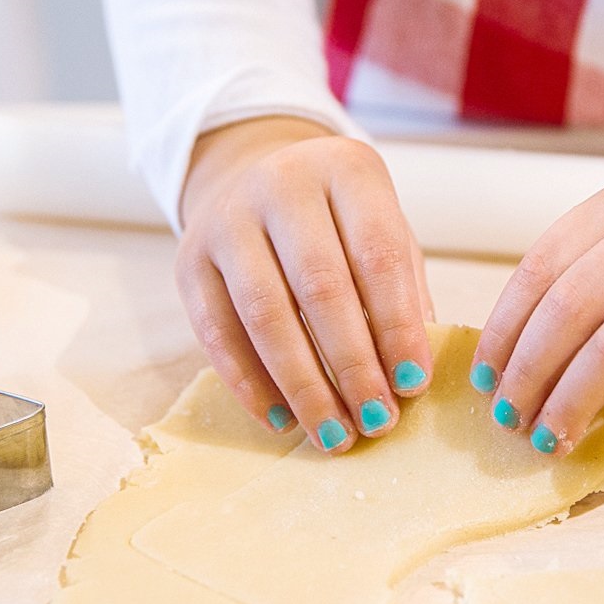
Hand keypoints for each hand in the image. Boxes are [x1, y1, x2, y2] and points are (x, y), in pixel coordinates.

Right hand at [175, 116, 434, 452]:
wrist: (252, 175)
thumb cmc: (337, 220)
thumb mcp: (381, 231)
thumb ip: (401, 292)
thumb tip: (411, 375)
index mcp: (346, 170)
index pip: (377, 254)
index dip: (398, 325)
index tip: (414, 385)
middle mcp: (282, 184)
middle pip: (320, 286)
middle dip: (352, 364)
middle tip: (376, 420)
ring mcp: (228, 220)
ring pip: (265, 314)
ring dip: (303, 384)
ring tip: (334, 434)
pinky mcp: (189, 260)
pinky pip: (216, 331)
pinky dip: (250, 383)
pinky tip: (282, 419)